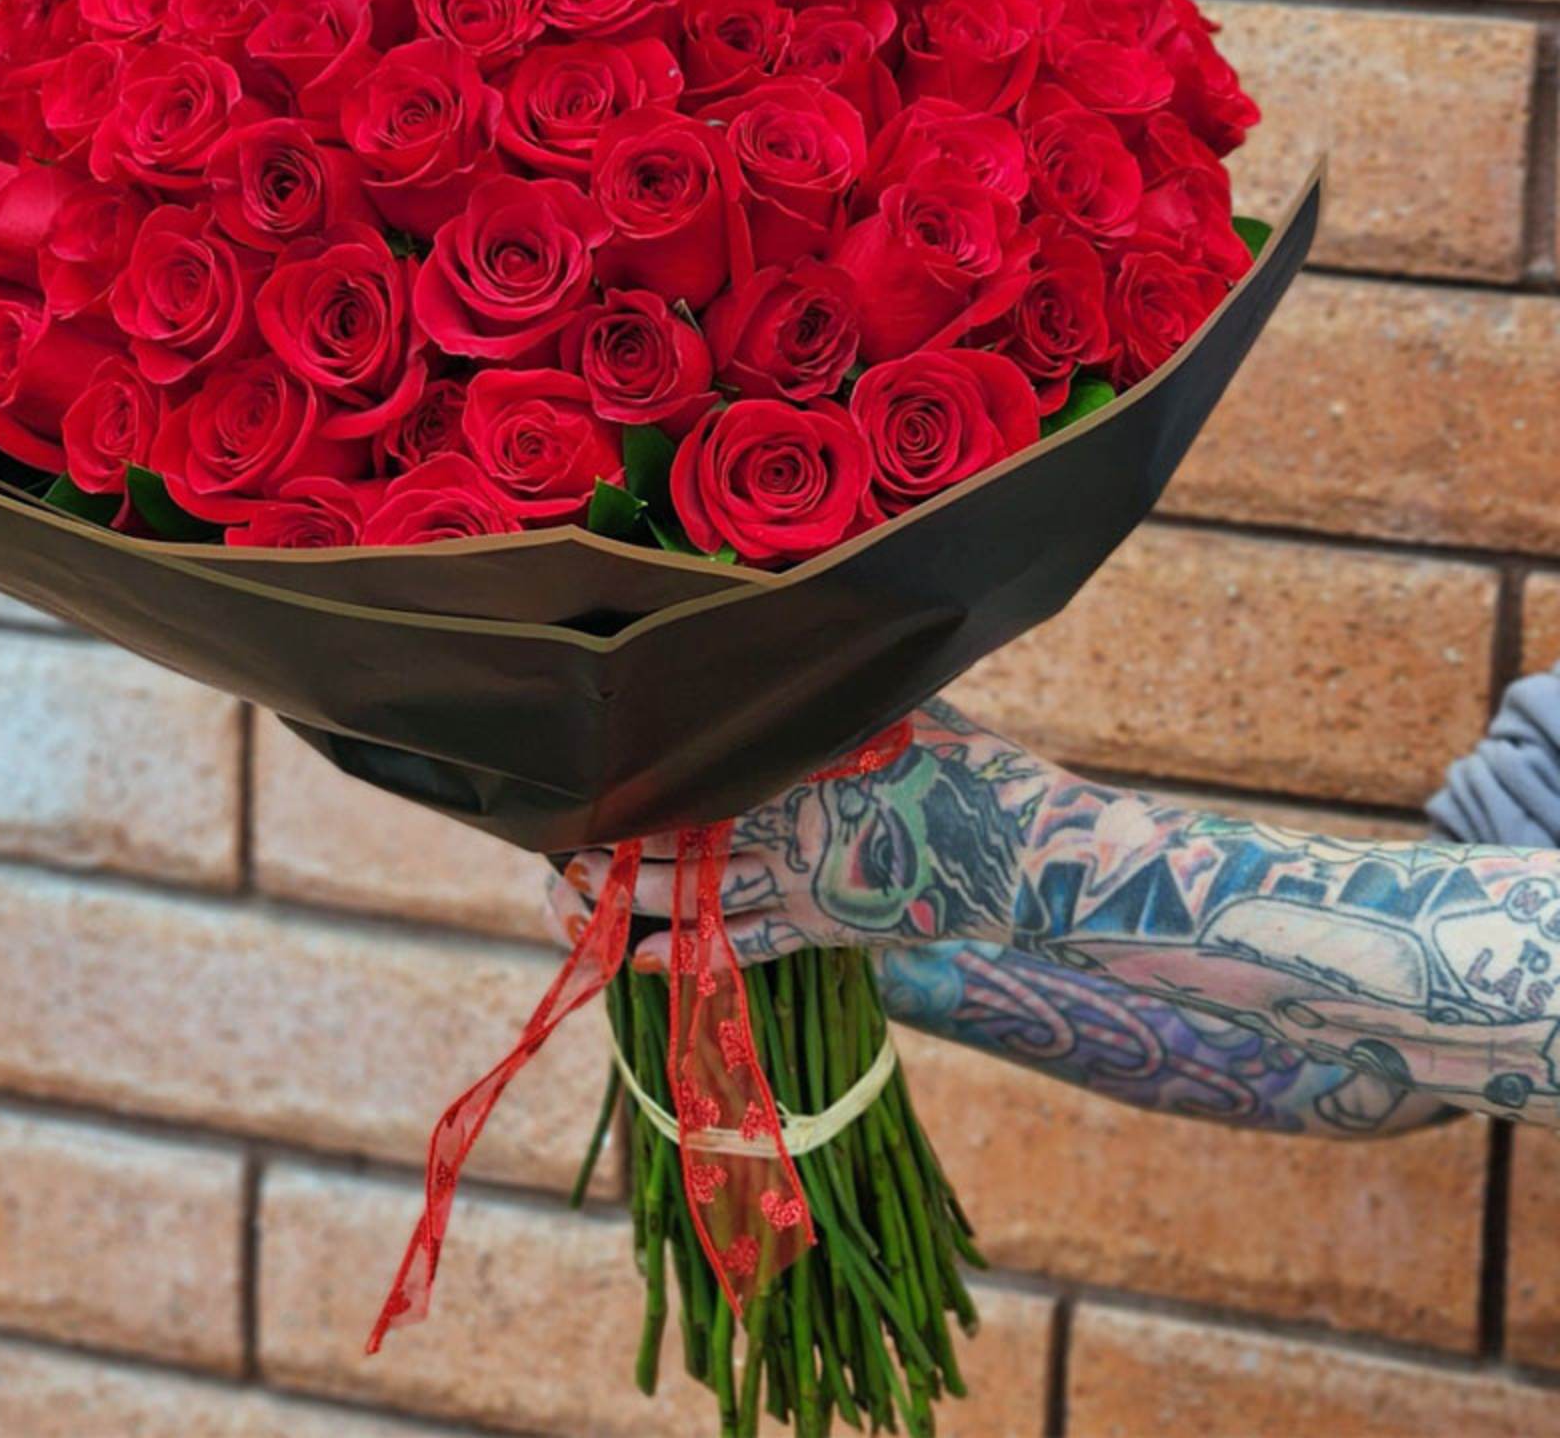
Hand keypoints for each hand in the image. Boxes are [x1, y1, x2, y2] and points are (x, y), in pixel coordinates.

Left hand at [542, 713, 1033, 967]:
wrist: (1026, 851)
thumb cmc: (966, 761)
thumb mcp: (896, 701)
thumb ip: (829, 683)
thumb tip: (785, 625)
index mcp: (801, 763)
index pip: (696, 770)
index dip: (635, 778)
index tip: (583, 772)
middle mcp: (793, 826)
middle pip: (680, 836)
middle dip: (613, 842)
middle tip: (556, 840)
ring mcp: (808, 884)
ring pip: (699, 896)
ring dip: (631, 897)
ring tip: (570, 891)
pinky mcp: (826, 927)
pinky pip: (743, 946)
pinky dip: (687, 954)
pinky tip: (635, 957)